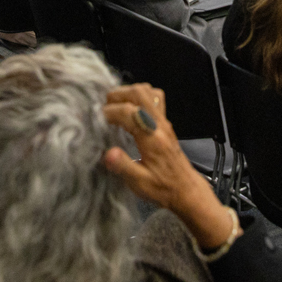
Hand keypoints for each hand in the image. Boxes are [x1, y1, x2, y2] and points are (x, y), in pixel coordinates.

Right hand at [103, 85, 233, 249]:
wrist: (186, 189)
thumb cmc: (162, 188)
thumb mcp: (140, 183)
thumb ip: (123, 167)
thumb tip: (107, 153)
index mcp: (151, 138)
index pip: (129, 112)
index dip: (109, 112)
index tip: (96, 119)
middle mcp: (159, 124)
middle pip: (140, 93)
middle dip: (118, 94)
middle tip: (104, 106)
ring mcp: (164, 122)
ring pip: (149, 92)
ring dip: (130, 93)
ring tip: (115, 105)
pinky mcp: (165, 124)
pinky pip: (155, 99)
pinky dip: (139, 97)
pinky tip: (130, 109)